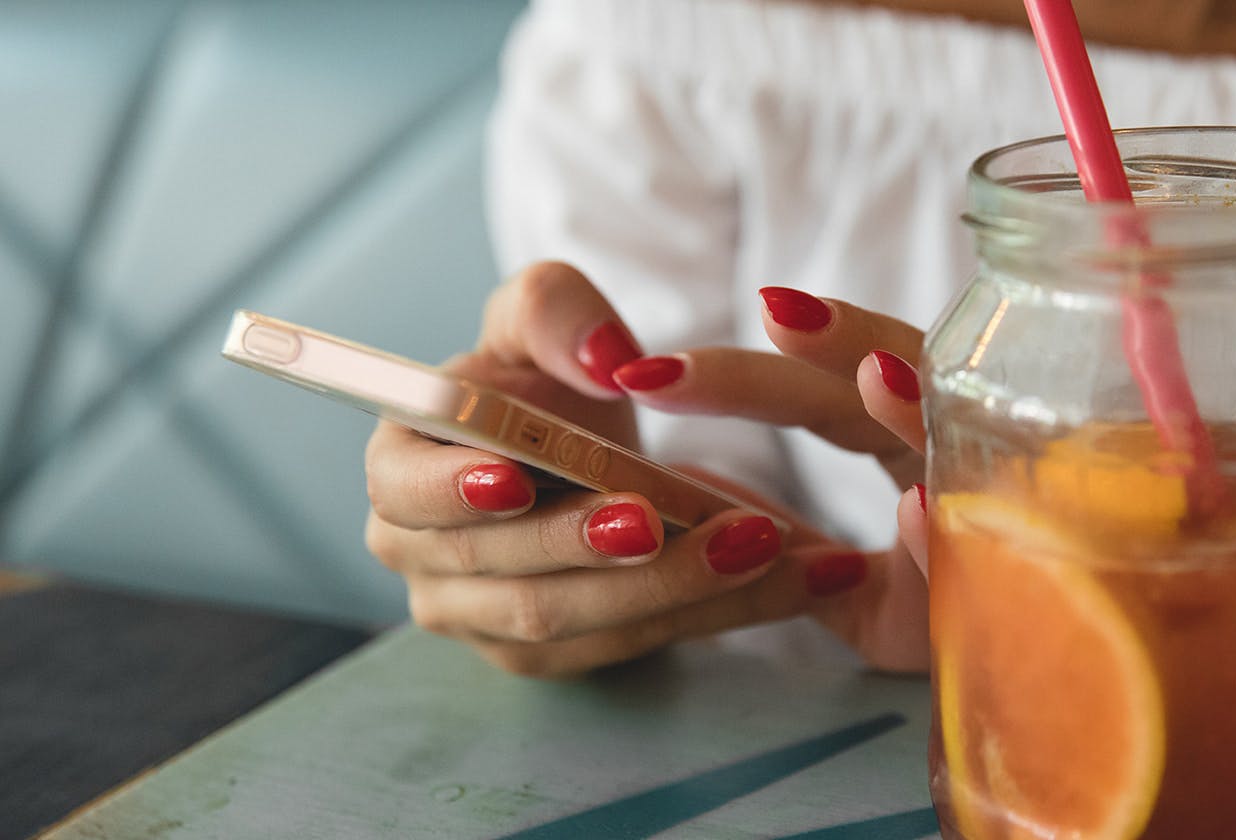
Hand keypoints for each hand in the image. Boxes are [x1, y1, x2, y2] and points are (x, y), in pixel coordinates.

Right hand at [363, 263, 916, 676]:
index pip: (405, 489)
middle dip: (589, 545)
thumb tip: (606, 359)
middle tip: (661, 515)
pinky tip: (788, 580)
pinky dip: (717, 611)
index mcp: (403, 465)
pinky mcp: (555, 654)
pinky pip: (636, 642)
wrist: (584, 451)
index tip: (514, 480)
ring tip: (756, 542)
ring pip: (578, 618)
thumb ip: (560, 312)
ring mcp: (485, 618)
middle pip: (506, 568)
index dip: (451, 490)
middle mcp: (424, 557)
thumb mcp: (546, 316)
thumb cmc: (545, 380)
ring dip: (672, 586)